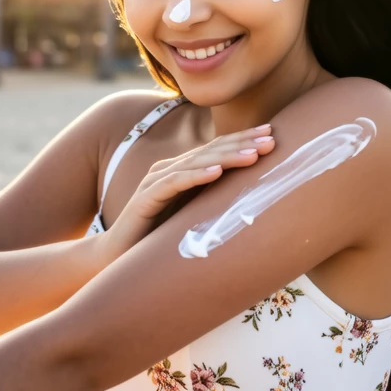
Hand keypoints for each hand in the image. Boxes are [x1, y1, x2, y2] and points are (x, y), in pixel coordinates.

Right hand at [94, 123, 276, 262]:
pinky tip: (216, 173)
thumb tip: (253, 200)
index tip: (273, 133)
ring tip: (253, 155)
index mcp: (182, 171)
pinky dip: (196, 176)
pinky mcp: (146, 198)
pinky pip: (175, 184)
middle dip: (243, 143)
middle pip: (212, 151)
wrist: (117, 257)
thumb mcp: (194, 216)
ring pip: (197, 163)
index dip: (244, 139)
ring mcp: (156, 181)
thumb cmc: (158, 238)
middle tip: (272, 139)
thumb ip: (214, 202)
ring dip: (227, 157)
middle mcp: (169, 170)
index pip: (218, 149)